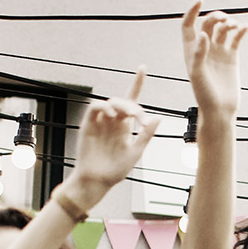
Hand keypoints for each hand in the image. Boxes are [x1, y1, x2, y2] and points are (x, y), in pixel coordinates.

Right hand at [63, 70, 162, 203]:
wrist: (98, 181)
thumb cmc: (116, 170)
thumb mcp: (136, 152)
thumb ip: (146, 134)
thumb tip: (158, 117)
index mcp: (125, 126)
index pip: (132, 100)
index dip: (137, 83)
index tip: (142, 67)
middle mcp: (113, 121)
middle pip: (124, 101)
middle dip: (133, 106)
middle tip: (139, 119)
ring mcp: (101, 122)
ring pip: (110, 102)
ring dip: (121, 105)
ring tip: (128, 115)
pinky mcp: (89, 125)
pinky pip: (95, 107)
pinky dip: (104, 106)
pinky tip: (112, 114)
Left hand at [182, 0, 246, 117]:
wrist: (220, 110)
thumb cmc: (204, 95)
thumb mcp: (198, 74)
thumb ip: (199, 53)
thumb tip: (203, 34)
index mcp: (191, 50)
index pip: (188, 24)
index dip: (192, 11)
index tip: (200, 0)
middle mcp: (204, 48)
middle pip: (208, 24)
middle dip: (215, 17)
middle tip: (224, 20)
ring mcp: (218, 51)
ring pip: (223, 29)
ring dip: (228, 23)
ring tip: (234, 26)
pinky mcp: (231, 57)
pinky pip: (236, 39)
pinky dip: (241, 31)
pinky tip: (245, 27)